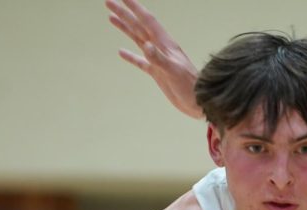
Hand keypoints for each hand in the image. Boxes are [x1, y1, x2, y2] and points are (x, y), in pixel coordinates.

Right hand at [107, 0, 201, 118]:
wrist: (198, 103)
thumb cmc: (190, 87)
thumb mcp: (173, 71)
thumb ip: (159, 59)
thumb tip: (146, 45)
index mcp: (165, 44)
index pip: (147, 20)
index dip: (135, 7)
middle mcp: (160, 48)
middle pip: (139, 26)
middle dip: (124, 13)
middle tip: (108, 1)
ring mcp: (158, 60)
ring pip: (137, 39)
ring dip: (125, 28)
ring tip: (111, 18)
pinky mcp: (157, 73)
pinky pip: (141, 61)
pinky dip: (131, 56)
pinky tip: (121, 52)